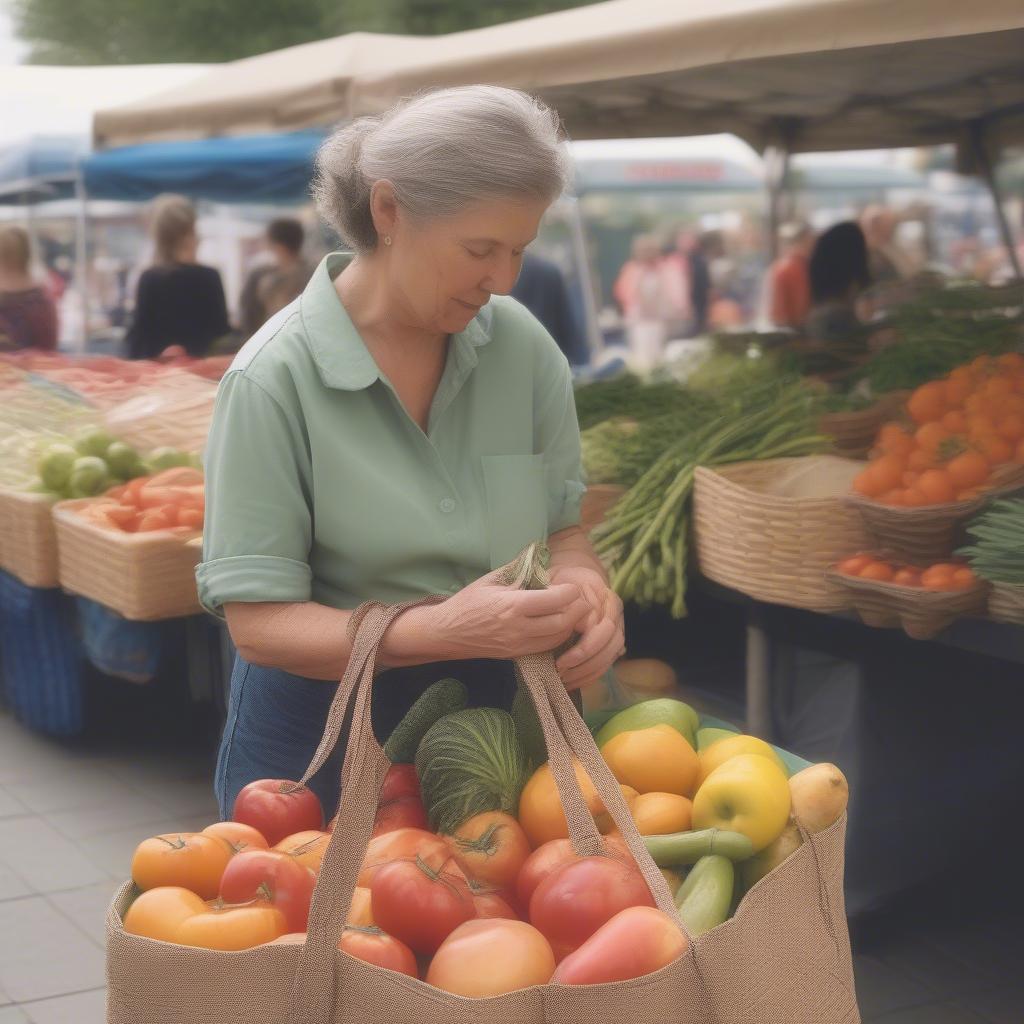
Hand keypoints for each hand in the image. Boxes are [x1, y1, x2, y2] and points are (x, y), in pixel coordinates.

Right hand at [419, 570, 591, 661]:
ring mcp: (517, 645)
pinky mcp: (516, 655)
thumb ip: (517, 568)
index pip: (554, 600)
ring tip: (572, 612)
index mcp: (512, 605)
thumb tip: (538, 553)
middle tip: (581, 600)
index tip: (573, 586)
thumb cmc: (468, 602)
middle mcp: (518, 628)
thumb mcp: (491, 579)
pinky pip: (545, 648)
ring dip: (570, 625)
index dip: (570, 592)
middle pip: (562, 622)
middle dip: (577, 611)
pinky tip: (557, 625)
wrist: (447, 632)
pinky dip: (557, 637)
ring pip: (557, 638)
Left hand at [549, 566, 624, 690]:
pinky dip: (590, 676)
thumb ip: (567, 601)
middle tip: (560, 670)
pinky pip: (607, 663)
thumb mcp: (561, 583)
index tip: (560, 659)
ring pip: (611, 655)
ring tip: (564, 679)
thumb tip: (579, 626)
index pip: (603, 628)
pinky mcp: (612, 643)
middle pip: (611, 643)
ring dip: (588, 671)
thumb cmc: (563, 581)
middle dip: (585, 662)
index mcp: (607, 598)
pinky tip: (572, 683)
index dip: (584, 646)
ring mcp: (617, 629)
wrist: (575, 577)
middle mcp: (616, 614)